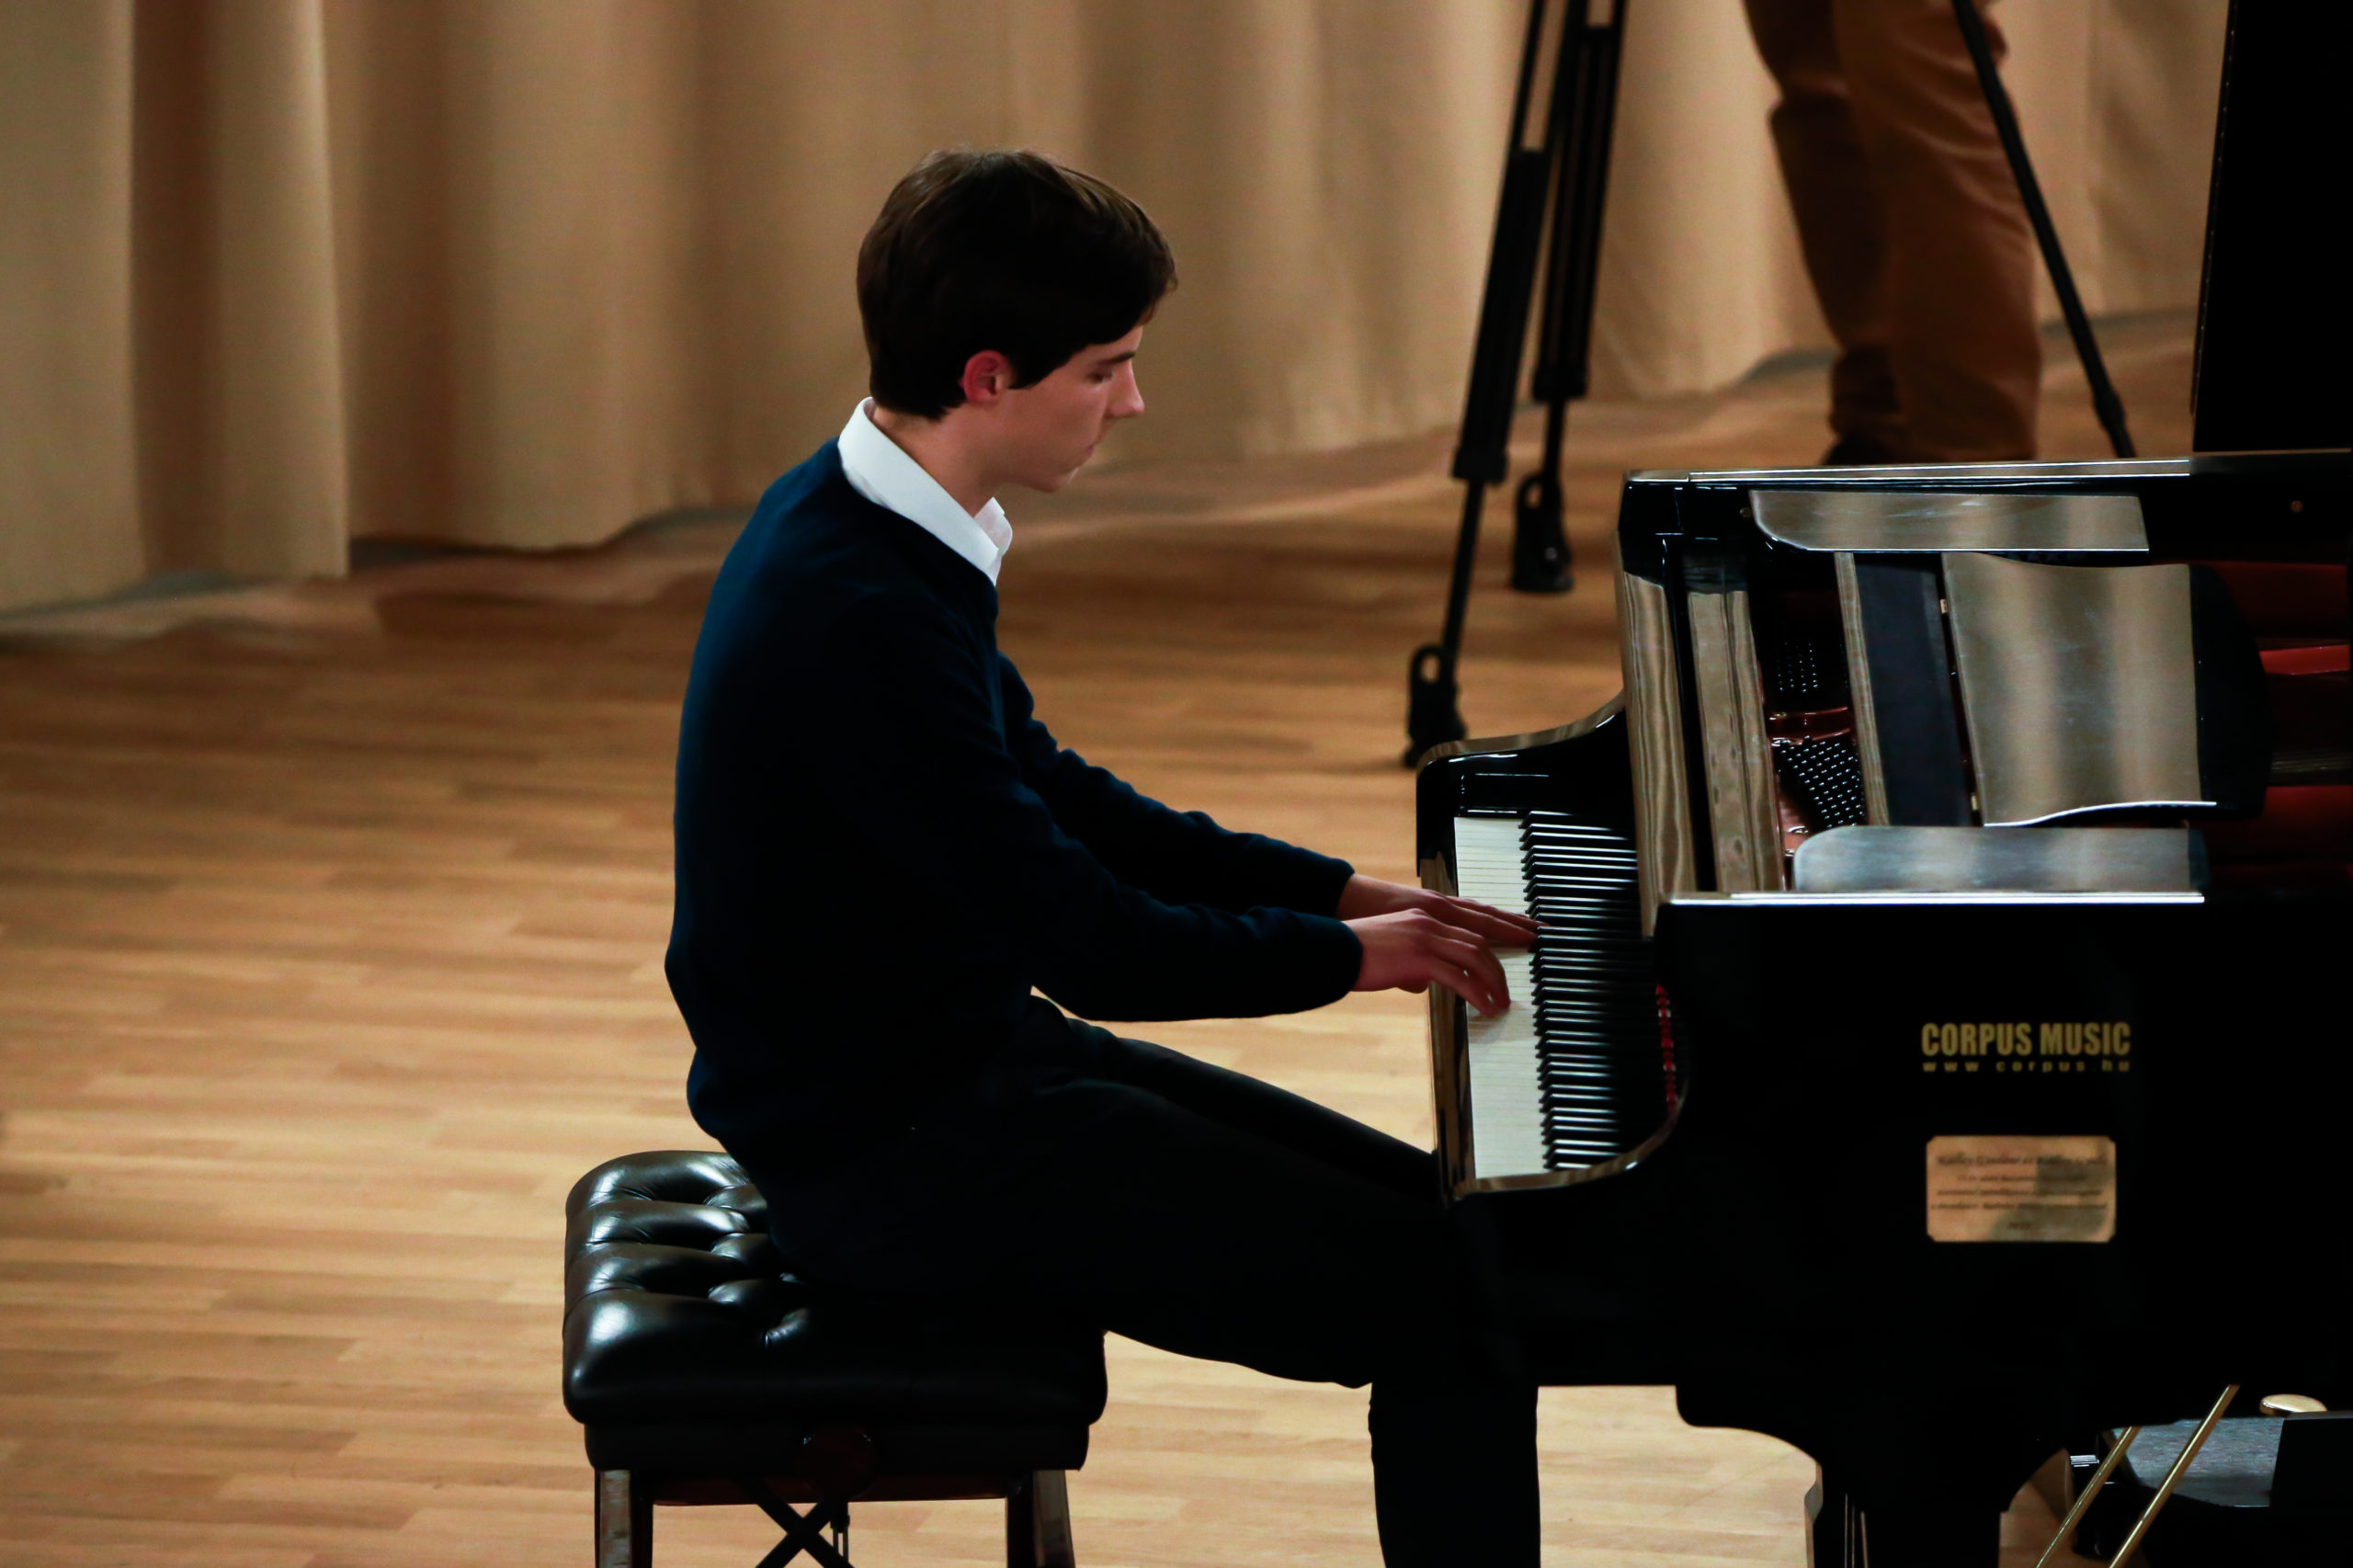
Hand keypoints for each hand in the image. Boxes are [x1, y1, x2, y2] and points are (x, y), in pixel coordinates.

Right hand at [1338, 876, 1538, 1018]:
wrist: (1331, 949)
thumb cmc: (1354, 955)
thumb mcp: (1390, 955)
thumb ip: (1410, 965)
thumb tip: (1421, 982)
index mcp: (1424, 917)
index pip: (1470, 925)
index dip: (1497, 936)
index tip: (1517, 944)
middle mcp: (1430, 922)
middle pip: (1479, 941)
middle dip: (1500, 965)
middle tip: (1509, 988)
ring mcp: (1426, 938)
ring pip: (1476, 956)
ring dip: (1494, 981)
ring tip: (1501, 1003)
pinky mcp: (1420, 958)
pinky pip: (1460, 978)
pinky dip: (1478, 994)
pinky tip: (1485, 1008)